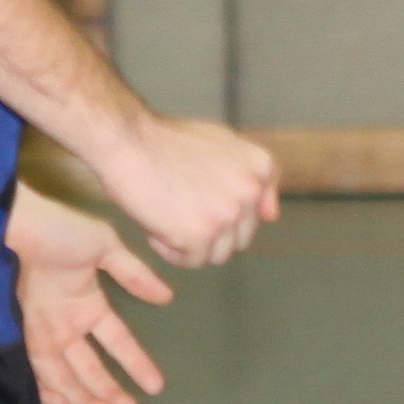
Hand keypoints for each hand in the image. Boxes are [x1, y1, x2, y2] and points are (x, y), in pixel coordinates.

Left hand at [9, 186, 171, 403]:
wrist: (22, 228)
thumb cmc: (64, 233)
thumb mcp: (107, 248)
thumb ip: (135, 275)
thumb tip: (166, 297)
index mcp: (89, 305)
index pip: (118, 343)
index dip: (137, 364)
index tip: (156, 387)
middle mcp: (68, 325)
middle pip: (90, 367)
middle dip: (109, 391)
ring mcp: (46, 331)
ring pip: (67, 374)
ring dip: (86, 395)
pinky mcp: (26, 333)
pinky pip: (38, 367)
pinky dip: (49, 388)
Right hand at [99, 116, 279, 268]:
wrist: (129, 143)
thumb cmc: (167, 143)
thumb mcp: (222, 143)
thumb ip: (250, 175)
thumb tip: (273, 216)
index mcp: (260, 166)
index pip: (259, 212)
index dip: (226, 212)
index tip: (205, 202)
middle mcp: (251, 190)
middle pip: (239, 238)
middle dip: (210, 231)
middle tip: (179, 207)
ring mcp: (228, 213)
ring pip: (217, 254)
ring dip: (191, 244)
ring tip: (168, 214)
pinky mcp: (201, 235)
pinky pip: (192, 261)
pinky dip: (171, 250)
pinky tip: (157, 224)